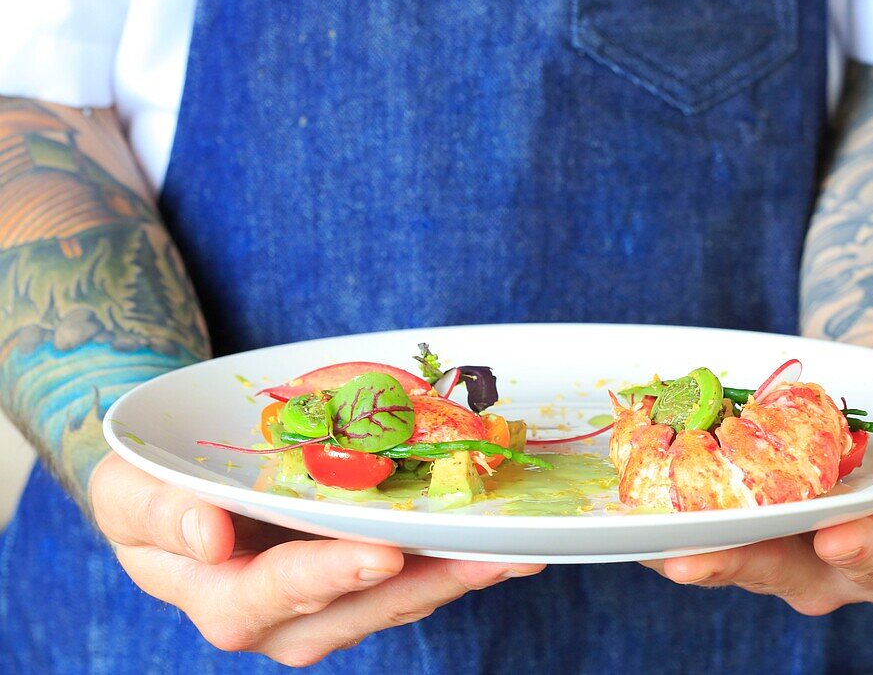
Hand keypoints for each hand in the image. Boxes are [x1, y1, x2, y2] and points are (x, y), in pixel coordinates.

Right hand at [89, 452, 542, 665]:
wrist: (187, 483)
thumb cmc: (154, 485)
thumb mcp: (129, 490)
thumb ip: (156, 513)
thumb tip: (206, 536)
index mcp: (221, 597)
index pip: (271, 598)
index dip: (326, 577)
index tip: (380, 553)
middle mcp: (284, 615)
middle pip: (358, 609)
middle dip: (424, 585)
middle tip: (486, 557)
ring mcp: (331, 599)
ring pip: (399, 600)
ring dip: (458, 577)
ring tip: (517, 550)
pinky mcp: (365, 577)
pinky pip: (414, 575)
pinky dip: (456, 557)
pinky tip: (503, 538)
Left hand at [643, 435, 872, 613]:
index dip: (861, 552)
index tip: (836, 536)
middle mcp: (828, 563)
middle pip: (782, 573)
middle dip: (739, 565)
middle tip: (695, 559)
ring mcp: (779, 545)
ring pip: (734, 556)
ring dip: (693, 548)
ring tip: (653, 541)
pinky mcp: (743, 522)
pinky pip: (707, 528)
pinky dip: (675, 520)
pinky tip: (640, 512)